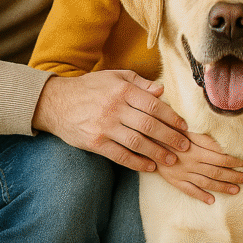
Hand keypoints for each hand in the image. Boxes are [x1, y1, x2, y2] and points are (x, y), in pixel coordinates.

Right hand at [32, 70, 190, 171]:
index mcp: (122, 90)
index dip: (172, 117)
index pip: (154, 105)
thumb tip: (161, 91)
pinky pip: (120, 156)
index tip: (184, 126)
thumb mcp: (114, 77)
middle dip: (170, 137)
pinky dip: (137, 163)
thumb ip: (139, 83)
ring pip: (137, 143)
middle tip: (185, 146)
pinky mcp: (95, 143)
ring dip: (157, 153)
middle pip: (149, 126)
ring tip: (171, 160)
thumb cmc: (90, 87)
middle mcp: (115, 109)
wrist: (57, 102)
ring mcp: (105, 127)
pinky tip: (149, 166)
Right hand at [156, 131, 242, 203]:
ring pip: (206, 183)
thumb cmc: (168, 130)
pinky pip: (189, 191)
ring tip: (236, 190)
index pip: (220, 158)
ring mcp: (183, 174)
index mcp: (196, 150)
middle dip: (234, 176)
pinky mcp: (174, 180)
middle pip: (217, 172)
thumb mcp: (186, 129)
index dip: (233, 161)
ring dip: (222, 187)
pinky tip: (211, 201)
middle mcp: (191, 164)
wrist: (145, 140)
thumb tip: (221, 145)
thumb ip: (204, 138)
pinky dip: (201, 196)